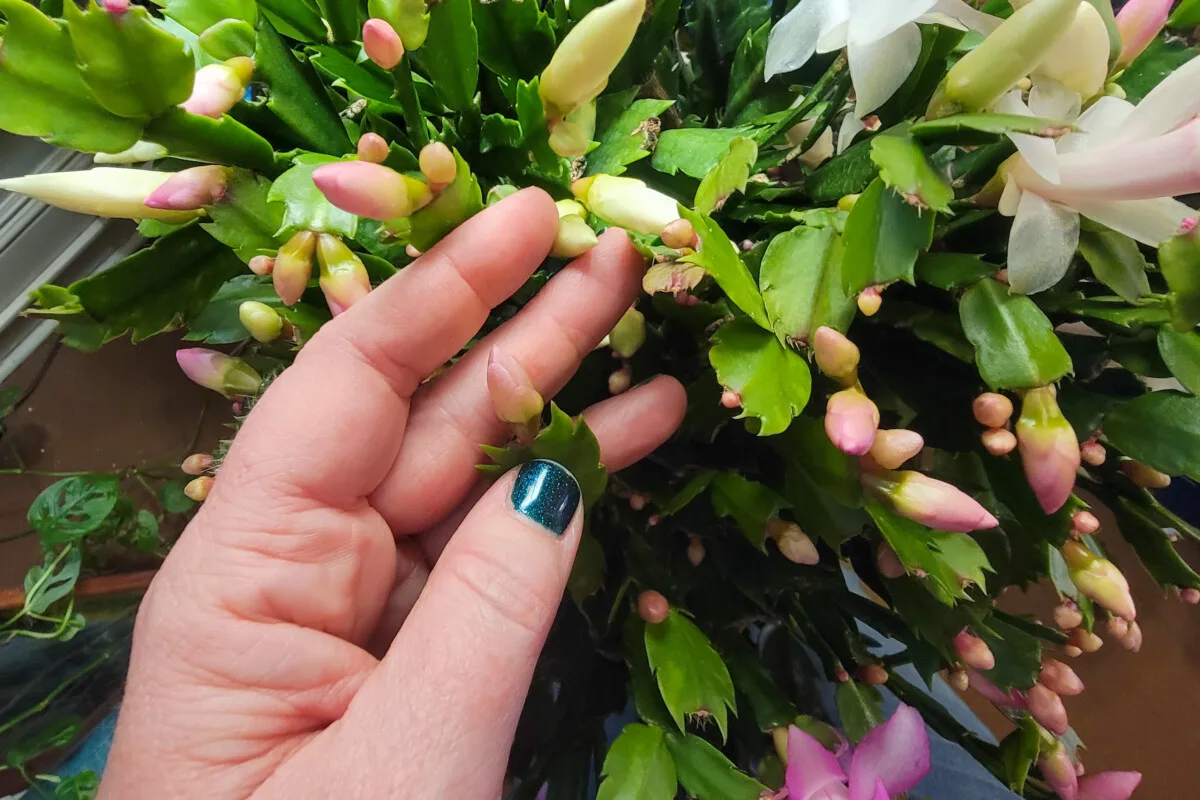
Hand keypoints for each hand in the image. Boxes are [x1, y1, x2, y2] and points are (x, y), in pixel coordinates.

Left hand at [98, 189, 686, 797]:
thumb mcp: (407, 759)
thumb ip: (491, 607)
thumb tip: (563, 478)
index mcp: (244, 572)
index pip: (350, 385)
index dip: (443, 290)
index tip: (528, 219)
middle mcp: (290, 568)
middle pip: (418, 415)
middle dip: (519, 329)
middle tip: (614, 255)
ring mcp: (349, 606)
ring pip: (463, 476)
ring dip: (555, 406)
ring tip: (645, 339)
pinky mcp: (397, 649)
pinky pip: (480, 549)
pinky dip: (551, 499)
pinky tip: (617, 446)